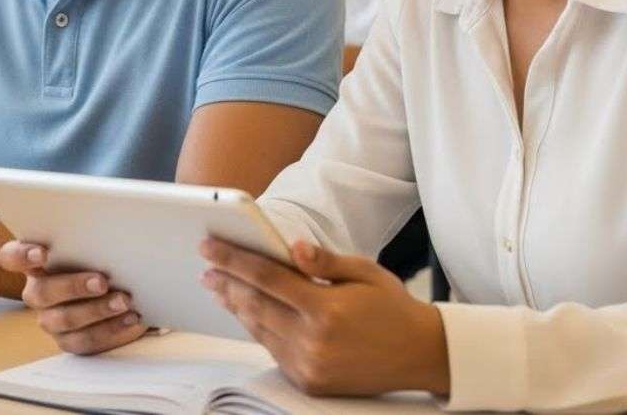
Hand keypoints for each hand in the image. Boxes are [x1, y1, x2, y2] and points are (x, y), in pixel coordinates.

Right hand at [0, 240, 144, 353]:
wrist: (121, 289)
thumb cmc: (100, 258)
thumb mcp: (93, 245)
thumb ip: (89, 240)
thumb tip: (109, 230)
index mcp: (34, 263)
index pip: (11, 257)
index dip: (22, 256)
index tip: (43, 253)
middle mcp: (37, 291)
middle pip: (42, 293)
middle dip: (73, 287)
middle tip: (101, 281)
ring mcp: (50, 318)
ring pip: (64, 320)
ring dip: (97, 311)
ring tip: (124, 301)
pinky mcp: (69, 340)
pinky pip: (84, 340)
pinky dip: (110, 329)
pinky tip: (130, 317)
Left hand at [199, 238, 449, 396]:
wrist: (420, 354)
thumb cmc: (392, 307)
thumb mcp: (364, 272)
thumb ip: (324, 261)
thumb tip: (291, 248)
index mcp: (326, 309)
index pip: (266, 278)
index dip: (233, 259)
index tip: (209, 246)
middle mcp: (313, 340)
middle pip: (254, 304)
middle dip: (226, 282)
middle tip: (206, 266)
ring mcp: (308, 365)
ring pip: (258, 329)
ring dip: (235, 305)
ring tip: (219, 286)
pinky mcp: (308, 381)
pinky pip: (272, 350)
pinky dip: (256, 328)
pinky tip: (246, 312)